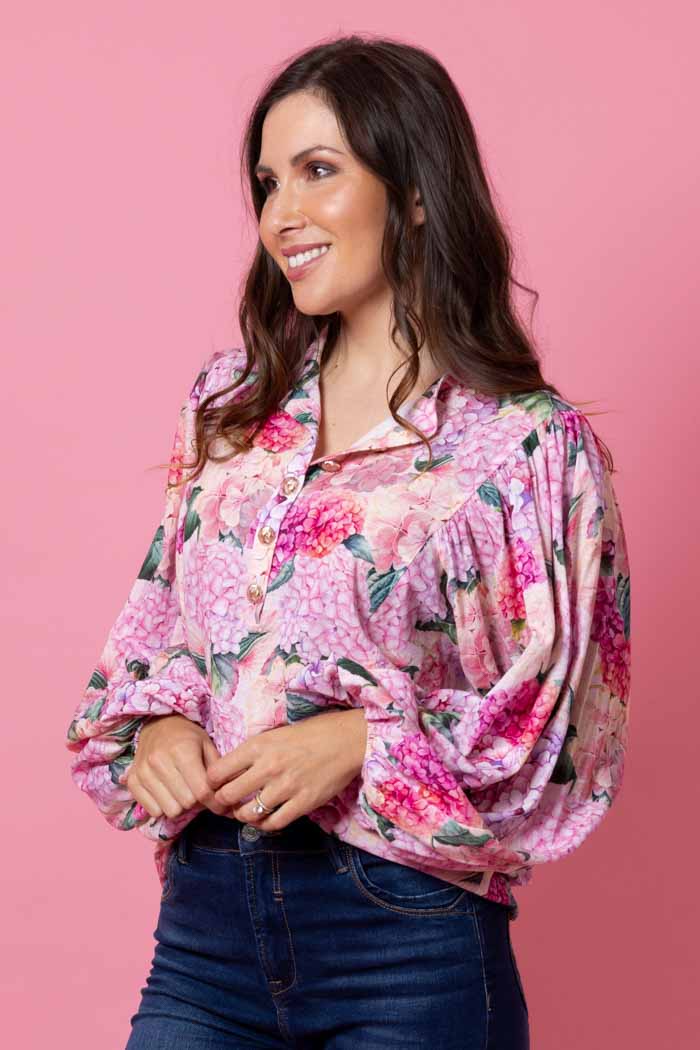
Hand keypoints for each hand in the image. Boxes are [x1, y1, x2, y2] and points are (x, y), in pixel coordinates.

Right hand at [121, 713, 230, 819]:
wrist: (157, 725)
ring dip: (180, 805)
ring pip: (170, 810)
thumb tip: (229, 798)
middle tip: (198, 792)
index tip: (221, 805)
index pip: (202, 792)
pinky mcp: (132, 781)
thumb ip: (218, 771)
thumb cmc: (187, 737)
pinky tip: (168, 792)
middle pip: (186, 804)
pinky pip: (153, 811)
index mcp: (182, 751)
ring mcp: (143, 772)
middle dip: (197, 802)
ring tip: (183, 791)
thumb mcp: (207, 746)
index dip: (215, 802)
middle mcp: (159, 761)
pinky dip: (163, 806)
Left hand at [205, 708, 367, 831]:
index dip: (210, 783)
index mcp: (258, 745)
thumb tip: (230, 769)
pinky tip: (265, 818)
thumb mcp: (276, 733)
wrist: (348, 740)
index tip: (214, 786)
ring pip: (248, 814)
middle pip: (228, 796)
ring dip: (242, 816)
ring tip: (244, 812)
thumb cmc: (312, 733)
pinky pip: (274, 823)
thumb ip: (253, 751)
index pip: (217, 772)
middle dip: (222, 803)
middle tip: (226, 804)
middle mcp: (268, 767)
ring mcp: (286, 787)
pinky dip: (264, 825)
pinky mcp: (303, 803)